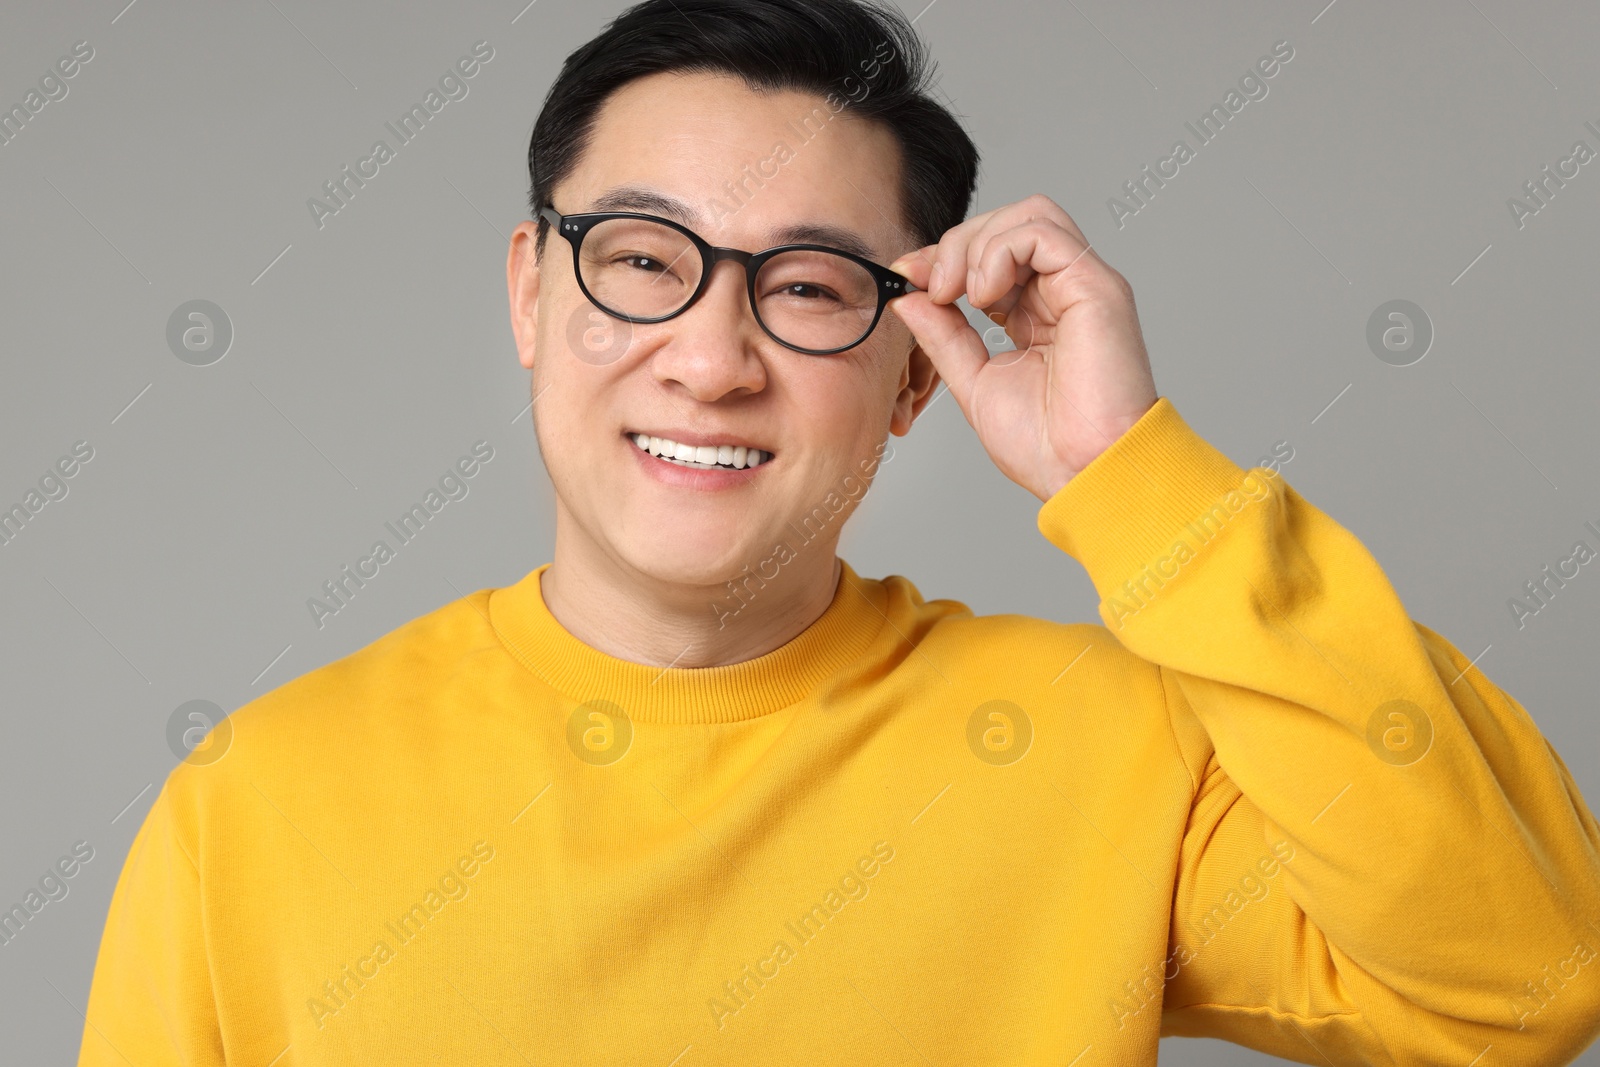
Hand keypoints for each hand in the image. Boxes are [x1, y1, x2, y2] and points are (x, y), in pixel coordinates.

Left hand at [887, 194, 1158, 502]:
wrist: (1083, 472)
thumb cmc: (1046, 444)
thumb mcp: (973, 380)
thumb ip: (943, 336)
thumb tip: (910, 297)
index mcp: (1037, 313)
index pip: (992, 253)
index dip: (945, 256)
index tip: (908, 277)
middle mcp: (1063, 291)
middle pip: (1009, 221)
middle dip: (957, 244)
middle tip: (933, 287)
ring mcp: (1083, 285)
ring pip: (1029, 214)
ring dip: (979, 243)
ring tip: (962, 293)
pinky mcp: (1097, 286)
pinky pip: (1043, 232)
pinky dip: (1001, 251)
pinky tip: (984, 295)